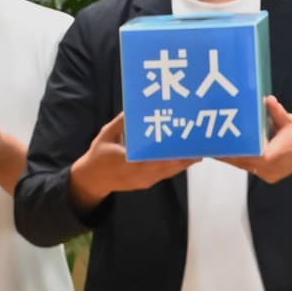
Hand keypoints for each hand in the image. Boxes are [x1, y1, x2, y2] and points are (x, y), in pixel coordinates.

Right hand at [70, 113, 196, 208]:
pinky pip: (166, 175)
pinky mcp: (148, 183)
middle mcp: (139, 174)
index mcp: (128, 162)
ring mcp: (145, 181)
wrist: (92, 180)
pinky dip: (177, 167)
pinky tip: (188, 158)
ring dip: (185, 162)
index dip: (171, 152)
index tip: (184, 143)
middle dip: (184, 156)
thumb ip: (121, 123)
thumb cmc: (98, 155)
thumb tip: (134, 108)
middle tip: (199, 143)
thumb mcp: (106, 135)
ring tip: (200, 150)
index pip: (154, 158)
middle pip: (168, 166)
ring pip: (170, 172)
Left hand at [221, 96, 291, 182]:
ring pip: (244, 165)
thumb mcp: (291, 122)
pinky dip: (244, 159)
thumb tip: (267, 99)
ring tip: (219, 145)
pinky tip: (236, 150)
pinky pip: (251, 168)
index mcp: (270, 157)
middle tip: (210, 142)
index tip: (215, 144)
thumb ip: (277, 112)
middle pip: (239, 162)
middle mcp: (266, 169)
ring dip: (234, 156)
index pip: (243, 154)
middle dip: (226, 153)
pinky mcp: (269, 176)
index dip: (228, 150)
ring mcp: (267, 174)